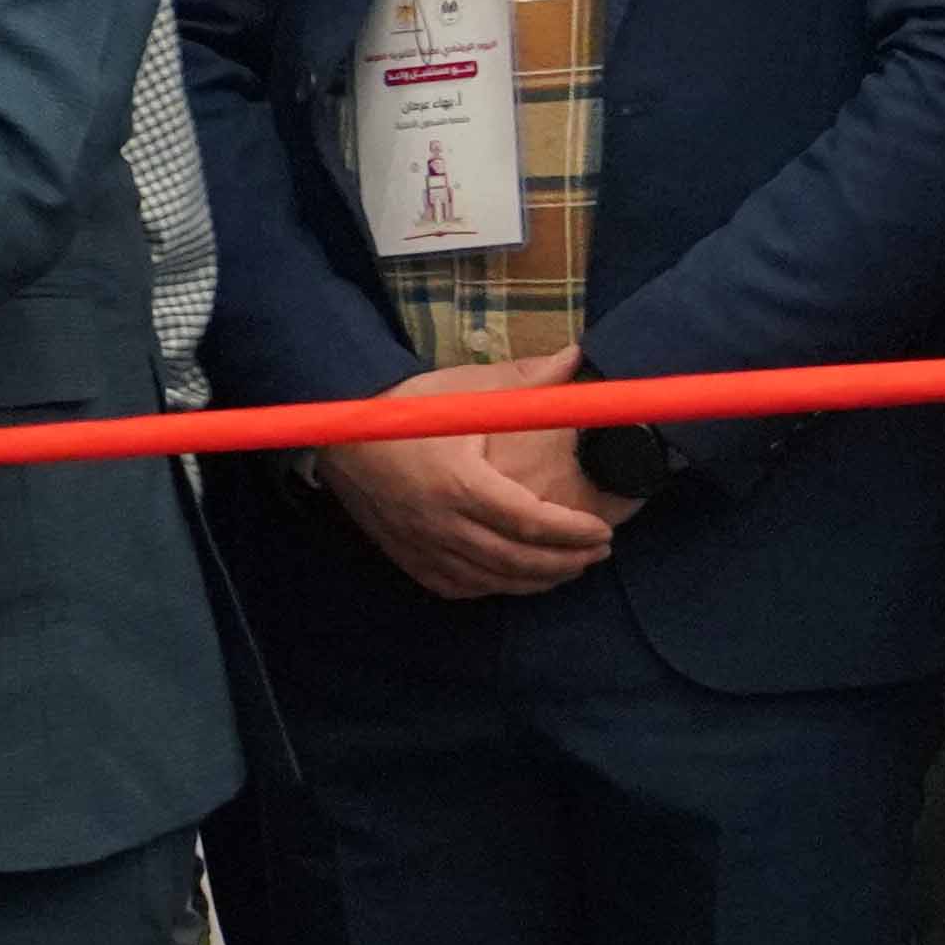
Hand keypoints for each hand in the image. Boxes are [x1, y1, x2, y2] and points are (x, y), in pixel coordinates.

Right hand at [315, 353, 619, 602]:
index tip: (603, 532)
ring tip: (569, 568)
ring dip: (536, 580)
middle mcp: (440, 522)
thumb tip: (578, 356)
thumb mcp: (467, 390)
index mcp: (459, 482)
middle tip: (598, 553)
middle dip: (566, 561)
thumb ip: (528, 381)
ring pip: (490, 579)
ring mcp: (421, 544)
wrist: (340, 432)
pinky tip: (513, 579)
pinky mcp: (406, 555)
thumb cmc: (407, 407)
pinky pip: (456, 586)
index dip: (572, 532)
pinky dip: (492, 587)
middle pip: (516, 559)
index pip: (530, 521)